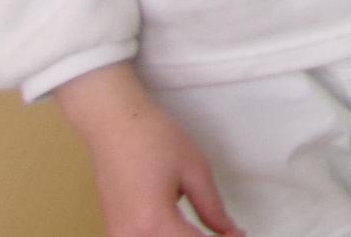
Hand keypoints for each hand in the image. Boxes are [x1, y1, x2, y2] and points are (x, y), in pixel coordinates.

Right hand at [56, 65, 239, 236]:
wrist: (113, 125)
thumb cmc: (153, 139)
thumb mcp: (195, 170)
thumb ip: (213, 209)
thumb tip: (230, 233)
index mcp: (155, 222)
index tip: (237, 236)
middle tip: (224, 233)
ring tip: (202, 231)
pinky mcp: (113, 232)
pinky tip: (179, 232)